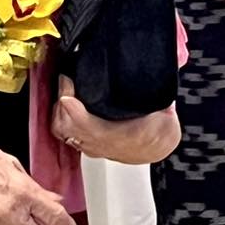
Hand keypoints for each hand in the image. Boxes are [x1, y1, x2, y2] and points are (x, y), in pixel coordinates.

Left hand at [51, 75, 181, 163]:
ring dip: (59, 110)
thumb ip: (163, 99)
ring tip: (66, 89)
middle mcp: (98, 144)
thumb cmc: (159, 131)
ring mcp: (90, 145)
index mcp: (116, 136)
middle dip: (61, 100)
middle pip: (64, 125)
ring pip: (61, 131)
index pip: (83, 123)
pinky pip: (64, 133)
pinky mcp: (86, 144)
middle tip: (67, 79)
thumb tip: (164, 76)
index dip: (70, 103)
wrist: (158, 148)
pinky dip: (61, 117)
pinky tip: (66, 102)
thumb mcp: (165, 114)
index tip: (68, 80)